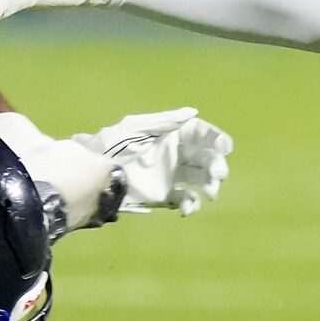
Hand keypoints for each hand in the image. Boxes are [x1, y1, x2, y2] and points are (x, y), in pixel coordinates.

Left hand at [72, 107, 234, 215]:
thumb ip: (164, 120)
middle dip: (216, 164)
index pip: (201, 134)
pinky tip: (187, 208)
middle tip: (220, 174)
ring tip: (211, 193)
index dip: (216, 139)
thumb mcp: (134, 127)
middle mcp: (176, 153)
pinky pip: (186, 199)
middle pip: (206, 157)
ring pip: (201, 179)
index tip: (225, 147)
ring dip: (210, 185)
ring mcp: (172, 175)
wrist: (94, 174)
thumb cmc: (111, 144)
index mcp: (172, 133)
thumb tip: (193, 112)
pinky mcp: (164, 195)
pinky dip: (191, 205)